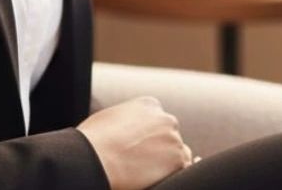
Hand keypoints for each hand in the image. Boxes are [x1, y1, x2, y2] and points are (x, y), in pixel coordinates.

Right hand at [76, 95, 194, 189]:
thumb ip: (127, 118)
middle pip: (170, 135)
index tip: (141, 145)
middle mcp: (166, 118)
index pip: (158, 120)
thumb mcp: (111, 116)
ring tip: (148, 170)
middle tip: (144, 159)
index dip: (150, 135)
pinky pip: (185, 169)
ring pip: (178, 152)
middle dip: (161, 146)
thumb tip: (123, 128)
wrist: (99, 156)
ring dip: (168, 161)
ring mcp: (174, 139)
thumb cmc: (96, 138)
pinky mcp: (179, 160)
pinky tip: (156, 175)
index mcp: (150, 105)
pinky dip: (174, 173)